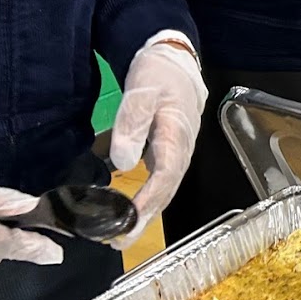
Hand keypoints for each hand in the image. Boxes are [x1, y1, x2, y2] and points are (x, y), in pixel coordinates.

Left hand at [109, 38, 207, 248]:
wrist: (174, 58)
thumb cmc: (159, 73)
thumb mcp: (142, 91)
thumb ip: (132, 124)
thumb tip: (122, 163)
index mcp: (177, 136)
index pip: (164, 178)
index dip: (146, 204)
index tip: (126, 224)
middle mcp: (181, 150)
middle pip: (166, 191)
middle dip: (144, 218)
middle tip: (118, 241)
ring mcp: (176, 152)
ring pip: (163, 188)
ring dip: (144, 212)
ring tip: (119, 233)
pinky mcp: (168, 150)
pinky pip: (159, 179)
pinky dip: (144, 197)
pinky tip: (126, 207)